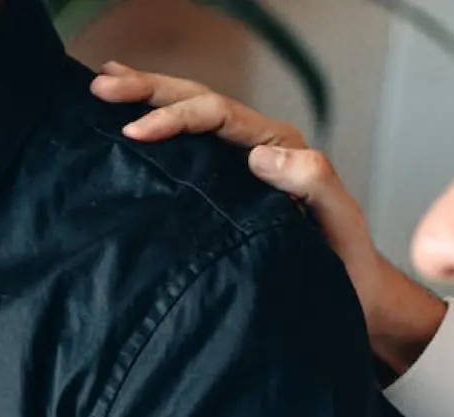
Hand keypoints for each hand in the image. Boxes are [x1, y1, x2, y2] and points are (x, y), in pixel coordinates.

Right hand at [94, 62, 448, 379]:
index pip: (218, 116)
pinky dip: (156, 127)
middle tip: (103, 83)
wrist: (350, 297)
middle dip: (149, 90)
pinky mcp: (223, 189)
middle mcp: (257, 147)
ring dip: (147, 98)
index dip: (175, 117)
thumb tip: (259, 156)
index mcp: (280, 147)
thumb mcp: (337, 221)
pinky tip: (124, 122)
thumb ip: (312, 181)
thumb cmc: (344, 264)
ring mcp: (237, 167)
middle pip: (198, 102)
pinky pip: (187, 149)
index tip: (135, 132)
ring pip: (189, 117)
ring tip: (103, 83)